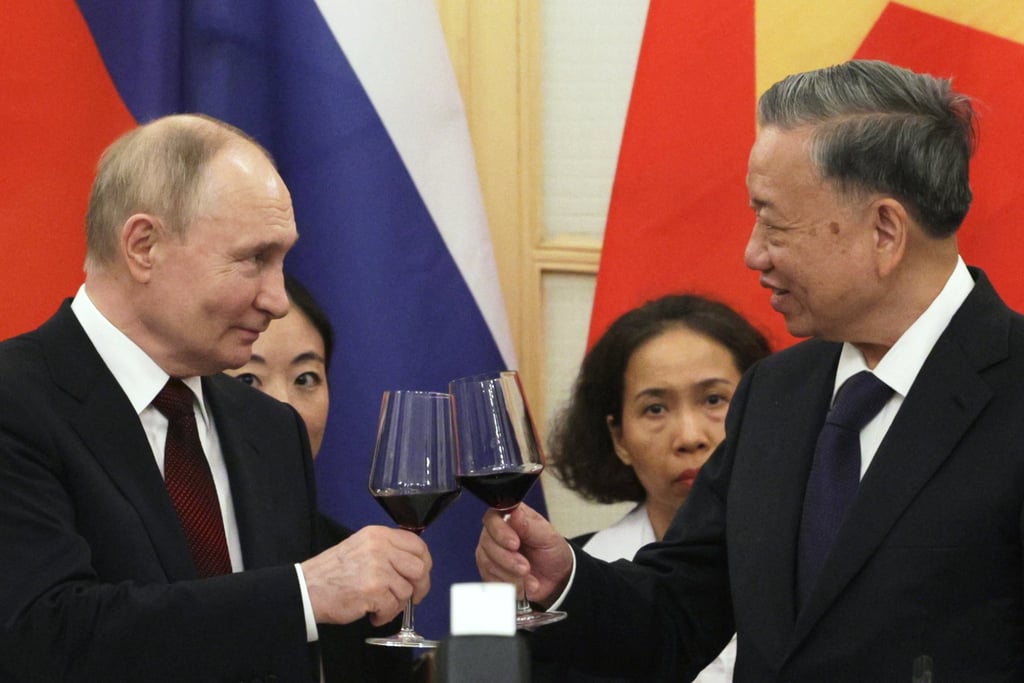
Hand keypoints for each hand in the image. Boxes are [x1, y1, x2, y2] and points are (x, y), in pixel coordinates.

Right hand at [301, 525, 430, 625]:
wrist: (307, 588)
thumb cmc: (332, 572)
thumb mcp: (362, 547)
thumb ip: (387, 551)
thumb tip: (415, 565)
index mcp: (378, 535)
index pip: (417, 545)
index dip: (424, 563)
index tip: (421, 575)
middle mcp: (380, 547)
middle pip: (419, 568)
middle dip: (419, 587)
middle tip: (411, 597)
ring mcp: (378, 568)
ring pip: (406, 591)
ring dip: (396, 605)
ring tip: (379, 606)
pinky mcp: (373, 590)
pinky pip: (393, 607)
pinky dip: (384, 615)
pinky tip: (372, 613)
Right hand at [474, 503, 572, 607]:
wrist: (556, 578)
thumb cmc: (551, 552)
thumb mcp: (548, 537)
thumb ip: (530, 526)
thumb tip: (515, 513)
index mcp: (510, 517)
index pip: (493, 518)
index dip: (500, 531)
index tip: (515, 544)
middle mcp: (496, 533)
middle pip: (488, 543)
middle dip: (508, 559)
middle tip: (525, 567)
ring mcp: (490, 553)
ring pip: (488, 563)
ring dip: (510, 574)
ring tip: (529, 578)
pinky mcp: (489, 572)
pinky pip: (490, 580)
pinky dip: (509, 585)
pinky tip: (523, 585)